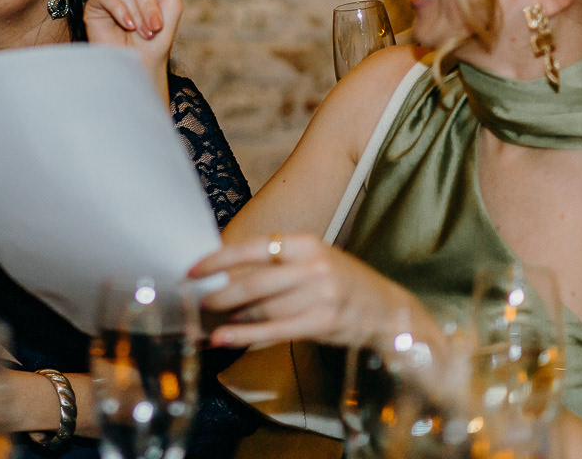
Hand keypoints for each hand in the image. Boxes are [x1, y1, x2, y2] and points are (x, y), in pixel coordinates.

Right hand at [83, 0, 182, 99]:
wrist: (139, 68)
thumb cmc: (157, 42)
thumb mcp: (171, 5)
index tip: (164, 11)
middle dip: (150, 4)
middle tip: (154, 28)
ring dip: (138, 13)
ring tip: (141, 33)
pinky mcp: (95, 5)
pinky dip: (121, 12)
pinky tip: (127, 27)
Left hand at [189, 233, 415, 349]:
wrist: (387, 308)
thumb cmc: (341, 281)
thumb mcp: (313, 260)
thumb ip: (275, 264)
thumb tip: (225, 274)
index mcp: (307, 243)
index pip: (254, 247)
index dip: (220, 258)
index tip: (194, 269)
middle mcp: (314, 266)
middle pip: (255, 281)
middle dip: (221, 293)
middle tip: (199, 300)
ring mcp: (321, 296)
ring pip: (263, 308)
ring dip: (233, 317)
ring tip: (212, 322)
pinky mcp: (323, 324)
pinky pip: (275, 331)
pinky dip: (246, 336)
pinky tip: (225, 339)